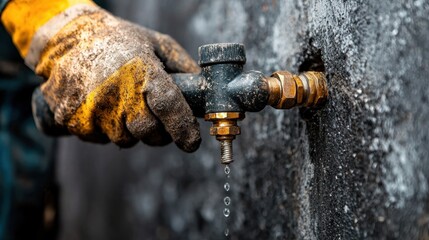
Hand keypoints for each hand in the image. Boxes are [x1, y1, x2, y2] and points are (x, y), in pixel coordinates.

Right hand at [3, 3, 200, 151]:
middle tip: (156, 119)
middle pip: (148, 131)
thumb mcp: (156, 43)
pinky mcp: (72, 119)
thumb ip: (183, 67)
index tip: (192, 142)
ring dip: (130, 130)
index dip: (184, 129)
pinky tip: (103, 106)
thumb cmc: (119, 41)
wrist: (68, 38)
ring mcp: (92, 108)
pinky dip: (106, 128)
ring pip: (124, 138)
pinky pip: (100, 137)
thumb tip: (204, 94)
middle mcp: (117, 92)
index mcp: (141, 71)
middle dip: (158, 132)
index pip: (169, 107)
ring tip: (123, 104)